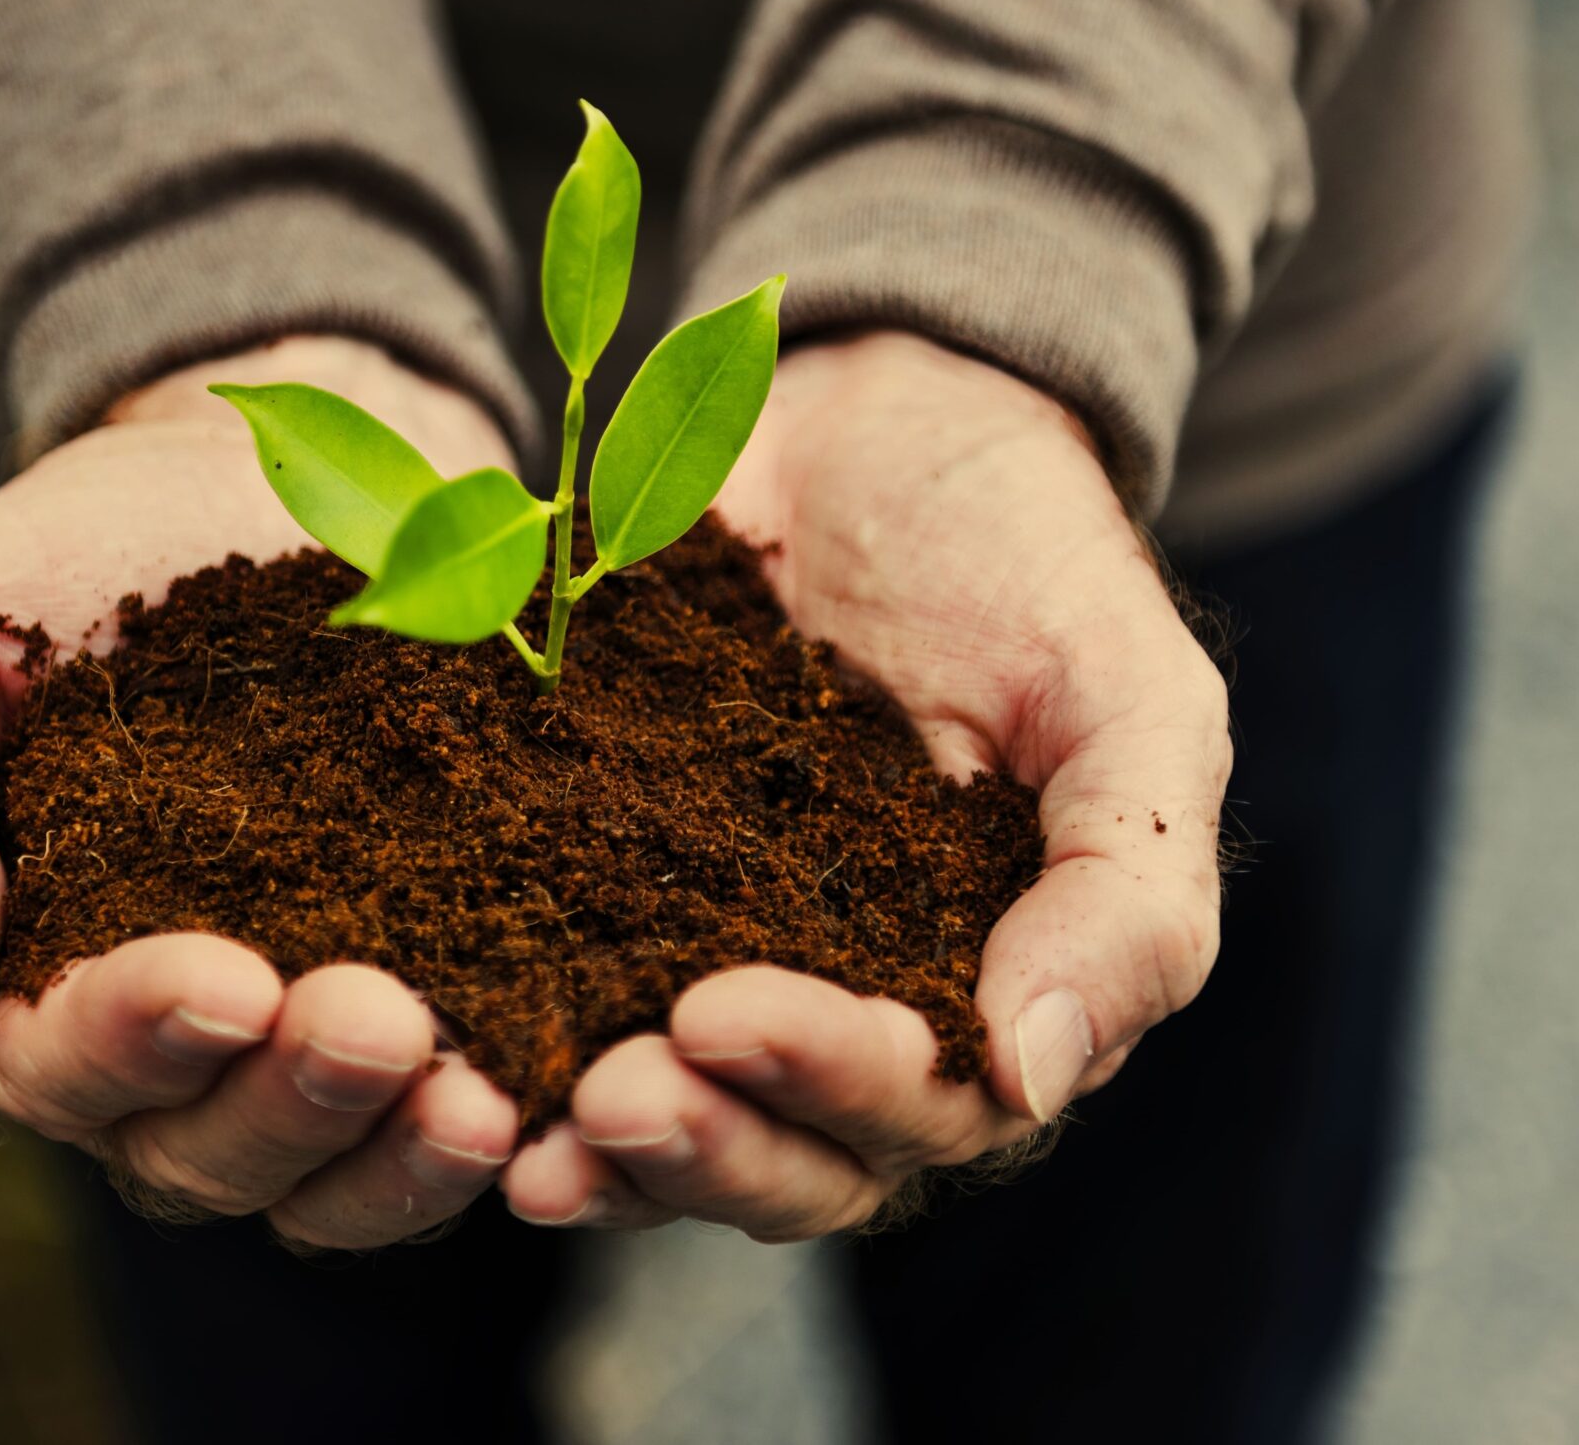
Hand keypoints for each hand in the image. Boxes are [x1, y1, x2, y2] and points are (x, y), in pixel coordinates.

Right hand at [0, 336, 525, 1247]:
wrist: (251, 476)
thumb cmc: (53, 568)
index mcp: (10, 985)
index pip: (48, 1065)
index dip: (130, 1040)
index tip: (225, 976)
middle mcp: (154, 1056)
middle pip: (200, 1154)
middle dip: (287, 1103)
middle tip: (379, 1025)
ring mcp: (293, 1045)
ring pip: (327, 1176)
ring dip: (396, 1153)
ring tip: (475, 1096)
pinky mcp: (427, 1000)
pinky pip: (442, 1123)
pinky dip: (493, 1130)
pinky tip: (544, 1094)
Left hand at [501, 331, 1229, 1239]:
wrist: (886, 421)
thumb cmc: (1035, 565)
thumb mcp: (1132, 705)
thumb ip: (1125, 897)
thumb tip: (1035, 1080)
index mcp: (984, 997)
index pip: (919, 1107)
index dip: (826, 1083)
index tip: (721, 1013)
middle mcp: (848, 1012)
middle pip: (784, 1156)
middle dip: (699, 1145)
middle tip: (607, 1096)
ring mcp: (719, 959)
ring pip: (671, 1118)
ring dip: (600, 1146)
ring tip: (514, 1128)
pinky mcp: (607, 891)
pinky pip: (558, 1000)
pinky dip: (510, 1049)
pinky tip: (446, 1057)